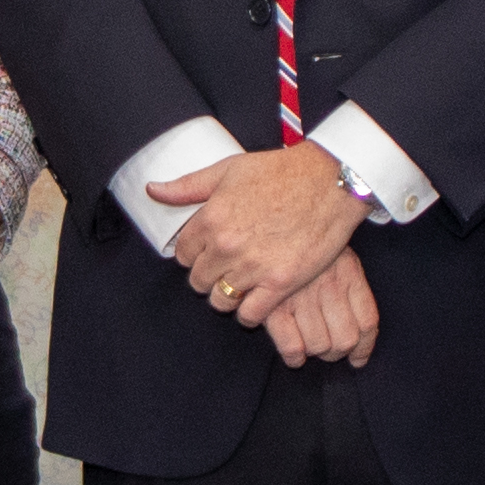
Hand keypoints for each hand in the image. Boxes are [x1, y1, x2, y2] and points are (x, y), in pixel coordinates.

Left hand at [156, 141, 370, 314]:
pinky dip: (249, 312)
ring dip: (227, 295)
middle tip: (226, 267)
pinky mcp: (281, 283)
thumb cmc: (282, 171)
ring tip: (241, 283)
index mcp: (211, 218)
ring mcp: (253, 267)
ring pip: (221, 300)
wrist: (331, 181)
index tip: (207, 251)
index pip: (183, 254)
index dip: (194, 254)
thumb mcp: (229, 169)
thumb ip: (188, 186)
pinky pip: (250, 314)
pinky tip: (256, 300)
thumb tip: (152, 190)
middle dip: (209, 275)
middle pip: (199, 280)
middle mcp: (227, 246)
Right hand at [249, 246, 379, 369]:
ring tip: (307, 348)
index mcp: (348, 272)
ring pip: (320, 346)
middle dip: (336, 352)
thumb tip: (355, 327)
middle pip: (345, 340)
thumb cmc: (302, 233)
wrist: (272, 214)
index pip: (368, 322)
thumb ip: (347, 279)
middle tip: (326, 350)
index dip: (364, 347)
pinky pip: (293, 346)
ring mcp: (302, 298)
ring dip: (314, 353)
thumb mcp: (334, 247)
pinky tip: (292, 354)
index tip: (357, 358)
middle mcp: (330, 287)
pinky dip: (294, 356)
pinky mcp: (274, 306)